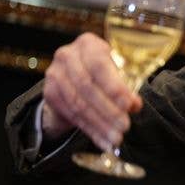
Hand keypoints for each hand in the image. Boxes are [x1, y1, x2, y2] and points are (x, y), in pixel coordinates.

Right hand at [41, 32, 141, 149]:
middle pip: (87, 87)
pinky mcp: (49, 93)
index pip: (100, 66)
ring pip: (78, 104)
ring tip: (116, 138)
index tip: (130, 105)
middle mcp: (67, 55)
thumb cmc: (104, 72)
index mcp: (88, 44)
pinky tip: (103, 141)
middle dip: (108, 110)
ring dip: (99, 124)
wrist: (74, 77)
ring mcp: (54, 74)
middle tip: (125, 127)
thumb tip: (135, 105)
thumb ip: (125, 87)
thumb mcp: (117, 72)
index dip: (115, 87)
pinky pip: (71, 115)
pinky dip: (90, 130)